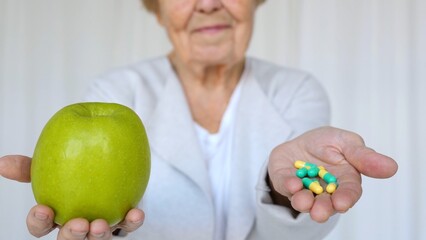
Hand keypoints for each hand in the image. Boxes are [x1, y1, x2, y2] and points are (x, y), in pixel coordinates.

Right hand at [1, 155, 144, 238]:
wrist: (108, 166)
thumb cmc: (73, 172)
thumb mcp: (51, 166)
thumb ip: (31, 166)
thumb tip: (2, 162)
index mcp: (55, 215)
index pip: (40, 226)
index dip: (39, 222)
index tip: (42, 209)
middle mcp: (77, 225)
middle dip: (72, 236)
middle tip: (78, 224)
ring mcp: (100, 227)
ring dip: (99, 235)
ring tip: (101, 224)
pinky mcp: (123, 221)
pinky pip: (128, 227)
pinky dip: (132, 222)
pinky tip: (135, 212)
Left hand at [267, 126, 397, 222]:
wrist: (300, 140)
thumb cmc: (328, 143)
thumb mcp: (347, 142)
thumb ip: (363, 156)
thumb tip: (391, 167)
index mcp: (344, 181)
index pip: (348, 193)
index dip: (346, 198)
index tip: (342, 203)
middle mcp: (324, 190)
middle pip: (326, 204)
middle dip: (323, 208)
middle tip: (320, 213)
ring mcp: (303, 188)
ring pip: (304, 200)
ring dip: (303, 202)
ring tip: (303, 201)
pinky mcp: (284, 181)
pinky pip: (285, 185)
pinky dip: (288, 185)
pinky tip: (291, 184)